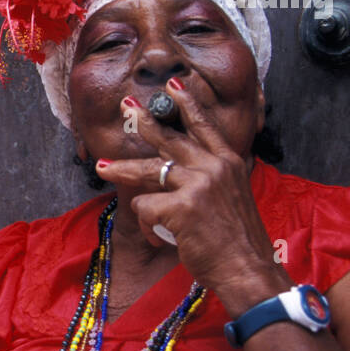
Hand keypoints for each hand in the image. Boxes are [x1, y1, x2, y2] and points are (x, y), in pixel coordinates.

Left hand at [94, 76, 291, 314]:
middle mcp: (213, 166)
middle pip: (169, 139)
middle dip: (143, 122)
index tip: (172, 83)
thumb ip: (212, 178)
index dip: (187, 102)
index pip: (203, 125)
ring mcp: (197, 184)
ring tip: (102, 167)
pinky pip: (146, 208)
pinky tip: (159, 237)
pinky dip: (147, 226)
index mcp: (228, 162)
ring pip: (147, 170)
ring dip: (121, 170)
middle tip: (126, 106)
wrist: (248, 267)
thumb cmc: (238, 239)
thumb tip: (179, 169)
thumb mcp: (232, 196)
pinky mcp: (181, 207)